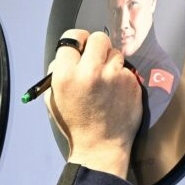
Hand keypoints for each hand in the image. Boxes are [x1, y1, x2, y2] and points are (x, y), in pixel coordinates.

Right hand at [45, 30, 141, 179]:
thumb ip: (57, 73)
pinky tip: (116, 94)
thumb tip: (68, 54)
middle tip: (96, 61)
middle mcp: (89, 71)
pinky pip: (126, 70)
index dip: (77, 42)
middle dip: (96, 47)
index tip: (81, 49)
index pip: (72, 37)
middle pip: (98, 37)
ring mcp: (114, 76)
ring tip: (106, 83)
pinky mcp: (131, 83)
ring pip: (115, 52)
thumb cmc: (75, 125)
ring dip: (111, 63)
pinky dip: (122, 78)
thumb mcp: (53, 99)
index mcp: (66, 74)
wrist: (100, 147)